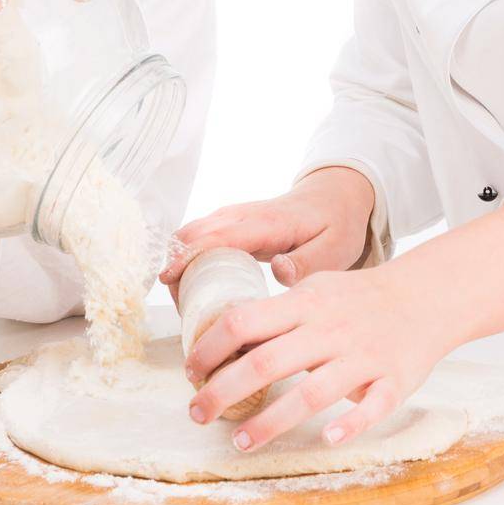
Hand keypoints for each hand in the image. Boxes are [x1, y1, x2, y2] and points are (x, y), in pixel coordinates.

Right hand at [159, 167, 375, 300]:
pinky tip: (193, 287)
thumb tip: (278, 271)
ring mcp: (234, 216)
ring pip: (191, 232)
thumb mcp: (335, 249)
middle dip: (176, 266)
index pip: (217, 236)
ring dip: (179, 262)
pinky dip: (187, 256)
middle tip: (182, 308)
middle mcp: (243, 215)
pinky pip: (199, 236)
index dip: (188, 256)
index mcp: (267, 223)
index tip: (167, 278)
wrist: (335, 196)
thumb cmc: (336, 225)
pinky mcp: (232, 223)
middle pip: (193, 233)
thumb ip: (308, 263)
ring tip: (185, 303)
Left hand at [184, 263, 448, 451]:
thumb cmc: (359, 298)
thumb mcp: (315, 289)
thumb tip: (224, 329)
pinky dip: (351, 424)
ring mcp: (362, 356)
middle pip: (267, 361)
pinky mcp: (392, 381)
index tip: (192, 370)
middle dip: (223, 390)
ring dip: (271, 421)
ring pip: (312, 392)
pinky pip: (372, 406)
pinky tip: (328, 439)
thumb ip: (277, 310)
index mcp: (306, 303)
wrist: (425, 298)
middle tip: (197, 413)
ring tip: (239, 442)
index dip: (210, 347)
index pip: (244, 320)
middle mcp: (329, 329)